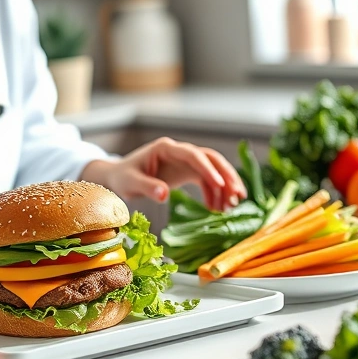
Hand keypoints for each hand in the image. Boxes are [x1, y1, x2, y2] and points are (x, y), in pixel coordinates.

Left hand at [82, 137, 245, 210]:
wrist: (118, 177)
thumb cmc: (122, 177)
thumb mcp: (130, 184)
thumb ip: (147, 187)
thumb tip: (165, 195)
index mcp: (166, 148)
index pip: (193, 155)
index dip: (209, 169)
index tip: (221, 184)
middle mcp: (179, 152)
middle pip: (210, 159)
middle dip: (227, 175)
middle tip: (238, 195)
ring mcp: (184, 162)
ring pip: (213, 169)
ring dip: (225, 186)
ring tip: (232, 206)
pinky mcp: (186, 172)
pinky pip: (206, 181)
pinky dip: (214, 194)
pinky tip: (217, 209)